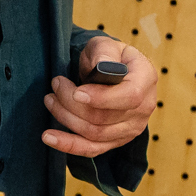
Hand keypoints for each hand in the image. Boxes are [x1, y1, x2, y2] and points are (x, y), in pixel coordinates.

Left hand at [45, 36, 157, 157]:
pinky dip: (69, 145)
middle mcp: (144, 108)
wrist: (111, 72)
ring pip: (94, 133)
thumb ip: (104, 53)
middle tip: (55, 85)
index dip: (102, 98)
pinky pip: (92, 149)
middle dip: (72, 104)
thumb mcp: (107, 45)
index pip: (129, 96)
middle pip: (105, 117)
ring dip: (66, 118)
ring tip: (50, 100)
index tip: (76, 92)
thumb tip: (102, 66)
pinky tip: (50, 138)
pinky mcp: (117, 140)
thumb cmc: (108, 57)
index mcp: (145, 80)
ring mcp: (132, 128)